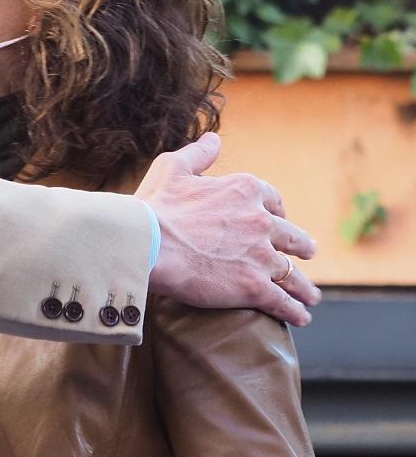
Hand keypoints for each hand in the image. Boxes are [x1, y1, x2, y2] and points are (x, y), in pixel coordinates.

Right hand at [138, 132, 320, 325]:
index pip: (273, 200)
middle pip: (293, 237)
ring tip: (310, 296)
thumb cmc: (154, 206)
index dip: (277, 212)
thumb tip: (214, 139)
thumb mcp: (173, 167)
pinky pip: (283, 302)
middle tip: (306, 254)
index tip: (277, 219)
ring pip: (292, 274)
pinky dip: (294, 311)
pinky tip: (300, 317)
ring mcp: (260, 256)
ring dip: (303, 287)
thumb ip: (198, 154)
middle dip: (301, 247)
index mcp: (244, 190)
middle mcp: (261, 221)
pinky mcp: (254, 287)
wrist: (146, 243)